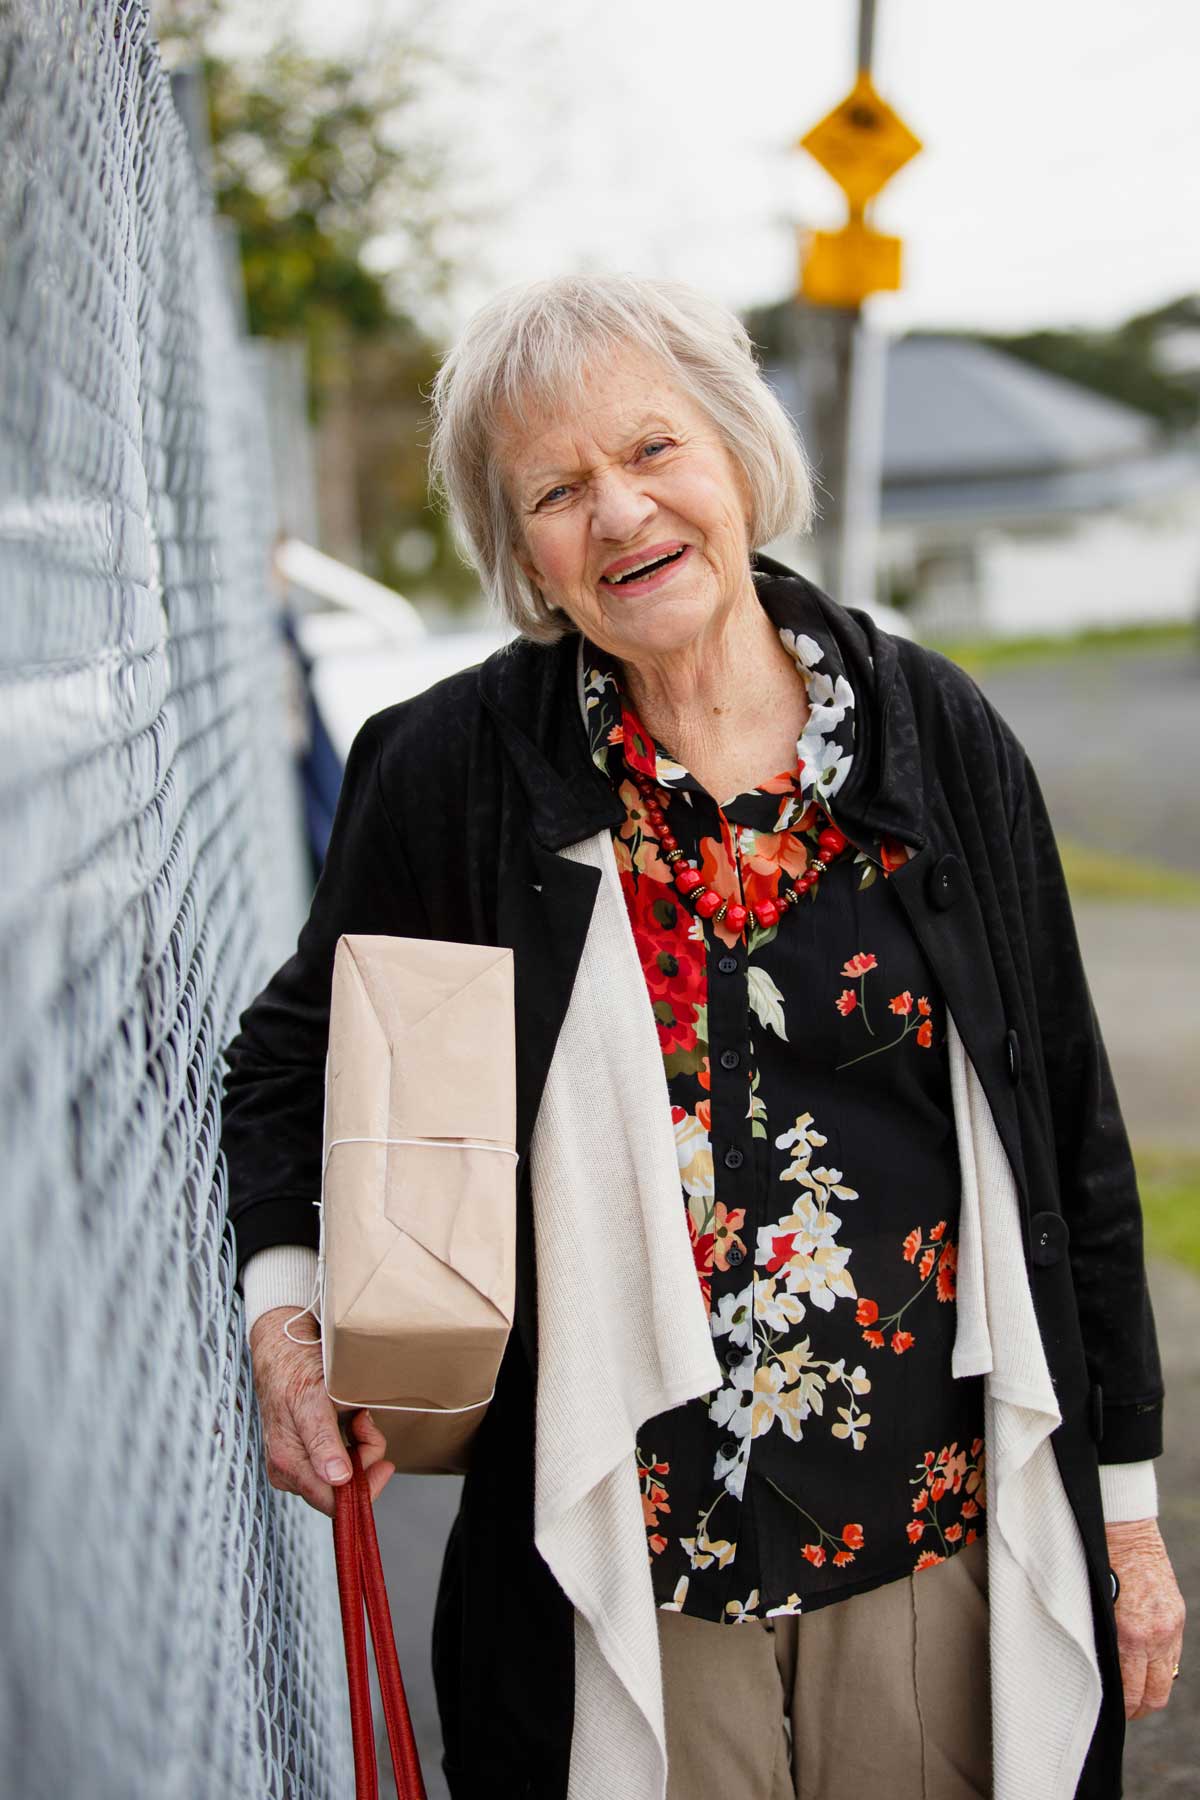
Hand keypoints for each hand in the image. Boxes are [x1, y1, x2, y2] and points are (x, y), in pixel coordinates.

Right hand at [249, 1304, 394, 1516]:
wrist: (280, 1347)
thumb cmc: (293, 1369)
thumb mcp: (311, 1400)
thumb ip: (322, 1442)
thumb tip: (337, 1479)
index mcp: (288, 1463)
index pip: (333, 1502)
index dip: (364, 1486)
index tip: (384, 1462)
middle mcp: (289, 1469)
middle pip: (341, 1488)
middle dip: (363, 1459)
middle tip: (365, 1424)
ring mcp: (296, 1460)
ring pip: (344, 1473)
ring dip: (360, 1446)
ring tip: (357, 1417)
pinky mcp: (304, 1450)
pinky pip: (338, 1458)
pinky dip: (351, 1440)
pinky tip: (350, 1420)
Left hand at [1106, 1518, 1185, 1719]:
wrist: (1122, 1525)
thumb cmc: (1092, 1560)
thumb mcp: (1089, 1604)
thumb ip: (1096, 1638)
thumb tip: (1092, 1667)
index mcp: (1128, 1633)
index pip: (1131, 1691)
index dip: (1122, 1709)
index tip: (1110, 1712)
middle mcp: (1154, 1634)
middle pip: (1155, 1694)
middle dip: (1139, 1708)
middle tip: (1123, 1710)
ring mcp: (1170, 1625)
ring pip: (1167, 1679)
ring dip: (1152, 1689)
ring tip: (1133, 1691)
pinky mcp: (1177, 1614)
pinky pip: (1173, 1655)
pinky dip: (1161, 1666)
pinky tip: (1144, 1666)